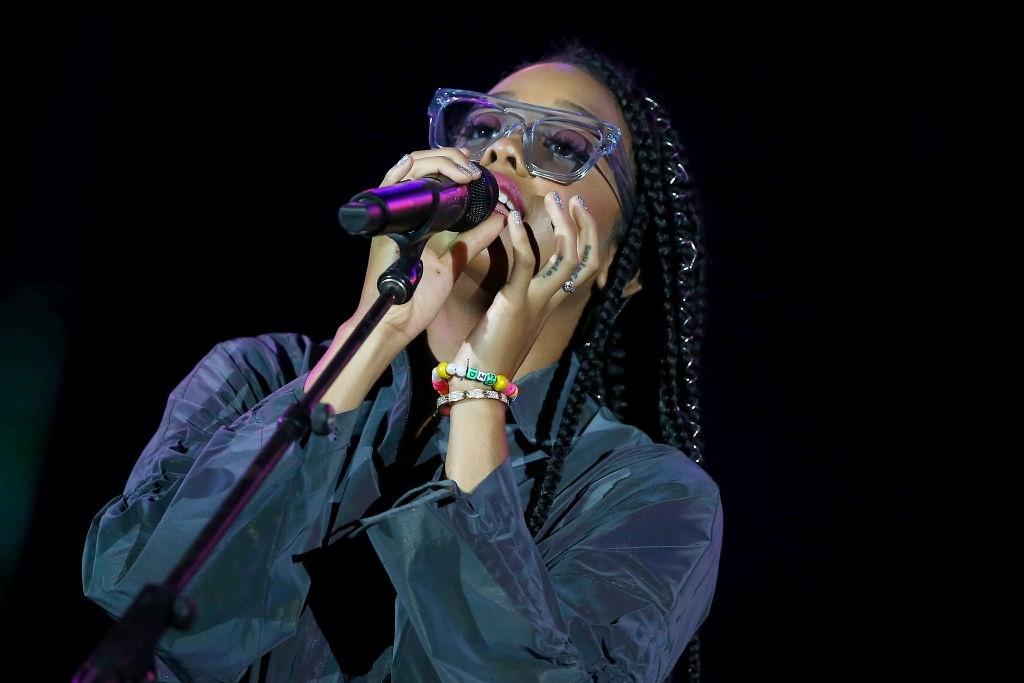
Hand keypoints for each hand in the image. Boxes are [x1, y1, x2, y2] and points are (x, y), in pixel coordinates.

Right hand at [349, 148, 508, 344]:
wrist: (395, 322)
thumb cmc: (418, 296)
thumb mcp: (451, 262)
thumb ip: (473, 239)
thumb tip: (501, 218)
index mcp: (417, 220)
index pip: (431, 178)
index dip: (451, 166)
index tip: (475, 171)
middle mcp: (401, 213)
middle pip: (420, 167)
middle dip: (447, 159)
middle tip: (470, 167)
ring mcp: (390, 216)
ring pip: (405, 169)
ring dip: (434, 161)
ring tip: (460, 167)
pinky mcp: (383, 223)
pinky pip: (386, 186)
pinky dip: (401, 170)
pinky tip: (416, 163)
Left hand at [450, 192, 599, 385]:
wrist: (480, 382)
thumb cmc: (488, 353)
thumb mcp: (510, 318)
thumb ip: (517, 297)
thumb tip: (512, 277)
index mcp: (551, 303)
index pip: (584, 266)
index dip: (587, 237)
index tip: (575, 212)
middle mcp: (551, 301)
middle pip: (585, 258)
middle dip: (584, 225)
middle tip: (571, 198)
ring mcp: (536, 301)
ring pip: (567, 258)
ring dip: (563, 224)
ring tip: (554, 199)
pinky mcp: (515, 302)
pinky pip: (527, 265)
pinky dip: (523, 239)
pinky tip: (513, 219)